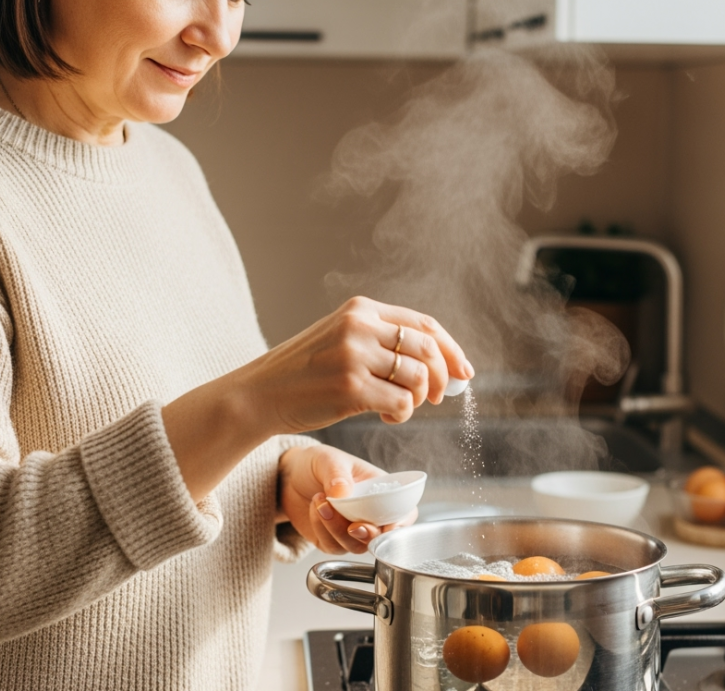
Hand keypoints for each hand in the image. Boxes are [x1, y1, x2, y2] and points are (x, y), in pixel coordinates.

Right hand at [161, 297, 469, 502]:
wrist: (260, 394)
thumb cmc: (304, 373)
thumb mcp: (341, 339)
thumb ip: (382, 341)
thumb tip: (439, 363)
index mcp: (361, 309)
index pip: (424, 324)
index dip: (451, 349)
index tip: (464, 371)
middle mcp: (359, 326)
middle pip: (427, 349)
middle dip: (441, 378)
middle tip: (437, 398)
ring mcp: (354, 356)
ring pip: (417, 377)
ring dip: (419, 399)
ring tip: (400, 407)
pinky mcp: (350, 388)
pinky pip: (401, 402)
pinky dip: (403, 413)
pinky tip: (388, 415)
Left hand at [278, 444, 416, 554]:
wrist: (289, 476)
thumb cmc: (317, 463)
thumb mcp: (328, 459)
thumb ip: (337, 474)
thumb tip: (343, 493)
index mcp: (380, 492)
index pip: (403, 513)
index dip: (401, 524)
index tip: (388, 527)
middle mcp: (370, 515)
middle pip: (380, 537)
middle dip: (366, 534)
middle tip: (352, 524)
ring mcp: (351, 530)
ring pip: (355, 546)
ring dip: (337, 528)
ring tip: (320, 501)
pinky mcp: (331, 540)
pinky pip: (331, 546)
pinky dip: (321, 529)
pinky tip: (315, 508)